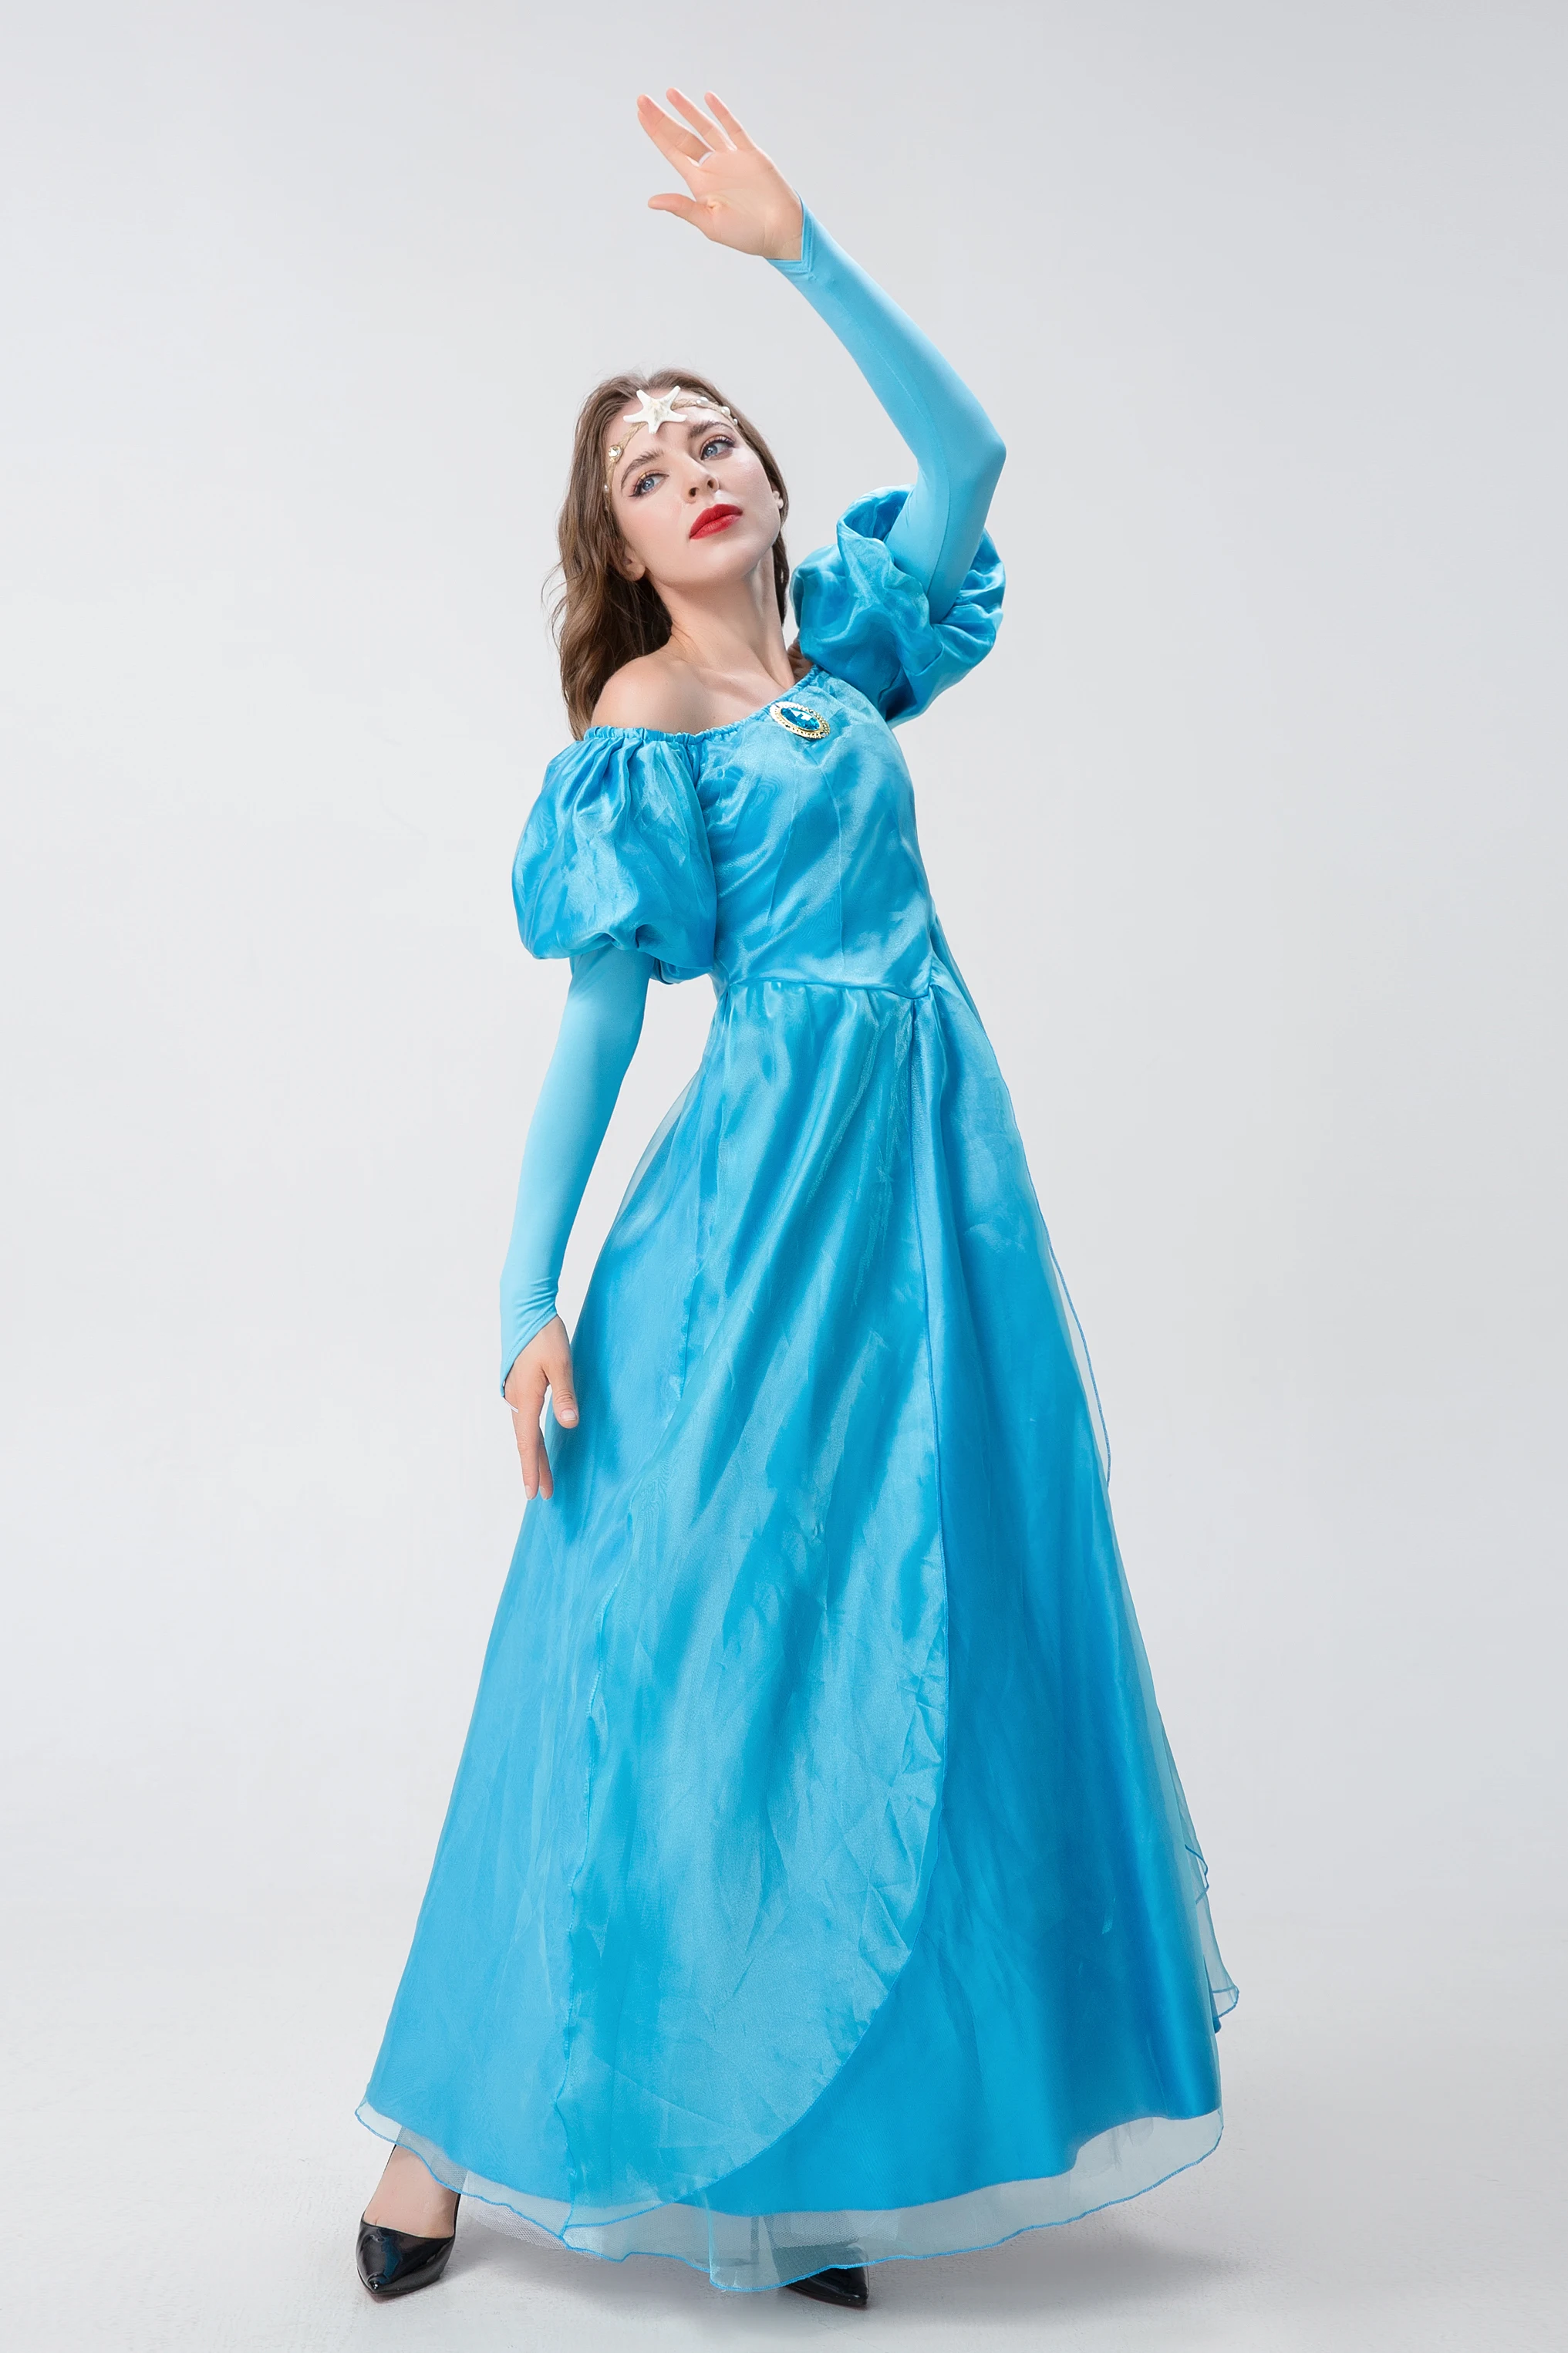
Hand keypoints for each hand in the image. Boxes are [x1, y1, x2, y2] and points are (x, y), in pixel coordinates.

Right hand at [503, 1316, 577, 1499]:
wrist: (524, 1310)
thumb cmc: (544, 1335)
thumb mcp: (561, 1364)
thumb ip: (565, 1395)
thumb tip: (568, 1424)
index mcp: (526, 1398)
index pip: (527, 1443)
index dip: (531, 1469)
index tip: (533, 1492)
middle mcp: (517, 1399)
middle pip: (526, 1442)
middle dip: (536, 1468)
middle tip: (544, 1493)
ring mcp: (515, 1392)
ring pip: (524, 1431)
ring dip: (533, 1453)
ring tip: (542, 1474)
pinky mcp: (519, 1385)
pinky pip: (524, 1419)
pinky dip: (529, 1436)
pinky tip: (534, 1440)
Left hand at [637, 88, 802, 262]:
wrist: (780, 232)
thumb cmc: (745, 234)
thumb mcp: (710, 224)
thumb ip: (683, 208)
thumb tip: (652, 201)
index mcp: (700, 184)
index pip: (672, 153)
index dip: (656, 133)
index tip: (640, 114)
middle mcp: (712, 167)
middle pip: (682, 137)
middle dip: (662, 118)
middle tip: (642, 99)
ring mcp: (731, 158)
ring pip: (705, 127)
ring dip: (687, 110)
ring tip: (669, 92)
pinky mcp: (750, 153)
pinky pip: (734, 129)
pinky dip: (721, 113)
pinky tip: (708, 98)